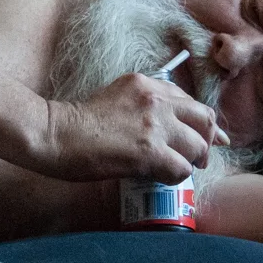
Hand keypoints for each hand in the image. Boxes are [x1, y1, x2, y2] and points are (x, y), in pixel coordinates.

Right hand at [37, 73, 229, 182]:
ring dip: (192, 161)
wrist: (55, 133)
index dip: (200, 121)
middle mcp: (156, 99)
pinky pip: (181, 168)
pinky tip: (161, 179)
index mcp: (146, 84)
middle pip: (204, 118)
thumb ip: (141, 105)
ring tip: (179, 170)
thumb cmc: (76, 122)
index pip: (188, 100)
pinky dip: (176, 177)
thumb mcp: (114, 97)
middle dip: (207, 139)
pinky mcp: (149, 151)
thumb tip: (161, 127)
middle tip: (201, 157)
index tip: (207, 135)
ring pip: (197, 145)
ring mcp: (155, 125)